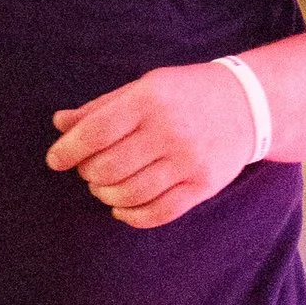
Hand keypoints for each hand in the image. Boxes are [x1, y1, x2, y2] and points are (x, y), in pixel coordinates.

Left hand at [48, 62, 259, 230]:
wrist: (249, 104)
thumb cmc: (185, 94)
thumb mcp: (143, 88)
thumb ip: (101, 108)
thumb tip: (60, 124)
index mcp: (149, 100)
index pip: (96, 132)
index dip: (69, 150)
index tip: (56, 160)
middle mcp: (169, 130)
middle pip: (108, 168)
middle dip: (88, 174)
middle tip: (89, 170)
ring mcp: (188, 161)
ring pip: (129, 194)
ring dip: (106, 195)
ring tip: (105, 187)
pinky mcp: (203, 186)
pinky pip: (158, 213)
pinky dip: (131, 216)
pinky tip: (122, 208)